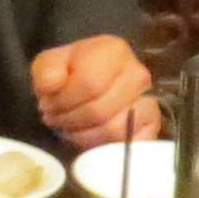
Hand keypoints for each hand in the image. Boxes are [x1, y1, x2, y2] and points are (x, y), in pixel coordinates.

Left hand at [32, 34, 159, 149]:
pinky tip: (89, 137)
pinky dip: (103, 146)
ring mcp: (149, 101)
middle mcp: (138, 74)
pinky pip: (129, 144)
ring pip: (114, 130)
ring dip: (84, 135)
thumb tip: (54, 85)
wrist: (89, 82)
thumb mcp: (49, 64)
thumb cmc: (70, 73)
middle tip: (55, 118)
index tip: (47, 104)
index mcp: (114, 51)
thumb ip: (46, 71)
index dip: (64, 101)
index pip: (89, 83)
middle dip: (70, 120)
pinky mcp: (152, 126)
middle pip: (101, 110)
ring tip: (69, 127)